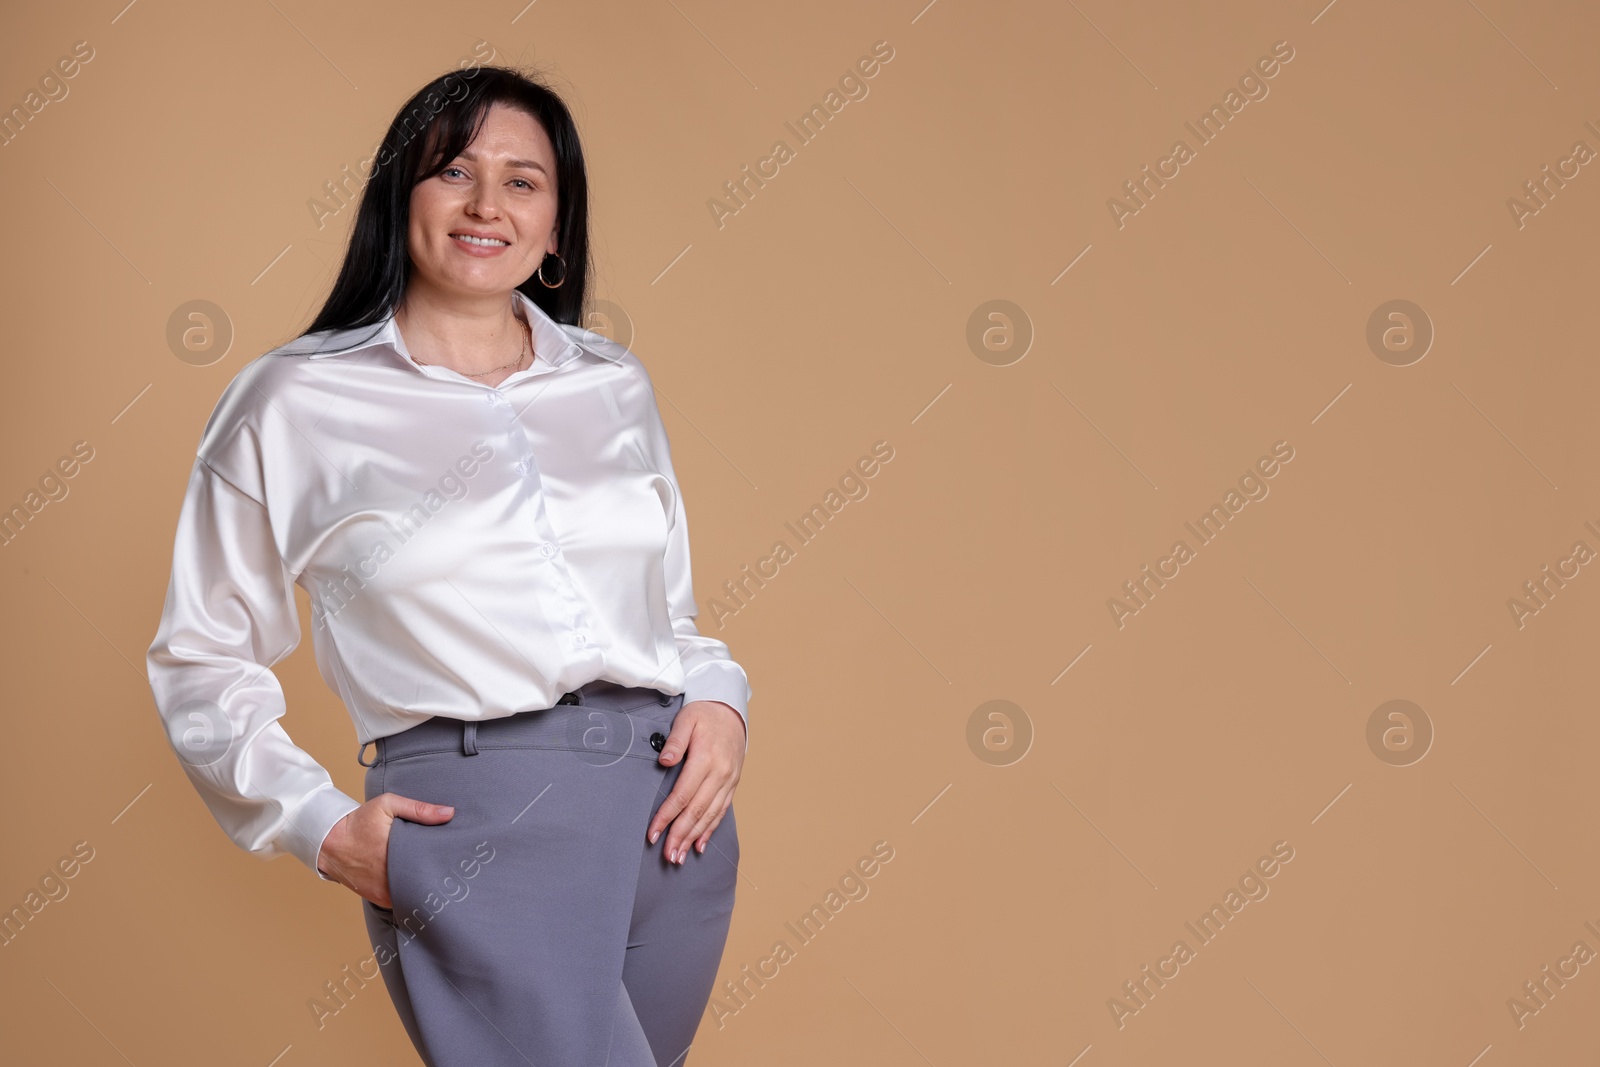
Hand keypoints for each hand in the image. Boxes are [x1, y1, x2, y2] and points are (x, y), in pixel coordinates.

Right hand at [317, 793, 454, 907]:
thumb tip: (450, 813)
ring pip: (414, 896)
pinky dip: (411, 896)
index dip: (446, 865)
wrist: (329, 842)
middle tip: (457, 874)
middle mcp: (390, 877)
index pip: (430, 864)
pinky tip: (423, 888)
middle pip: (425, 883)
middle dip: (440, 878)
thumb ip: (419, 809)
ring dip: (425, 889)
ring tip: (444, 881)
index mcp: (396, 853)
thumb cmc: (359, 821)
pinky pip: (401, 901)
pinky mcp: (378, 899)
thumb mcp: (387, 805)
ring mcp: (383, 892)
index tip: (460, 863)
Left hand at [647, 700, 744, 863]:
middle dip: (679, 835)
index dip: (667, 816)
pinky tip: (699, 845)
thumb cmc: (705, 714)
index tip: (653, 833)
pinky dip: (709, 831)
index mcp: (706, 758)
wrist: (732, 712)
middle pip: (696, 811)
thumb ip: (675, 740)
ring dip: (693, 838)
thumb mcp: (687, 719)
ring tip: (679, 856)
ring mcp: (728, 781)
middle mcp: (720, 774)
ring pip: (709, 816)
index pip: (682, 794)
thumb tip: (665, 761)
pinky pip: (721, 812)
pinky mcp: (732, 785)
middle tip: (667, 855)